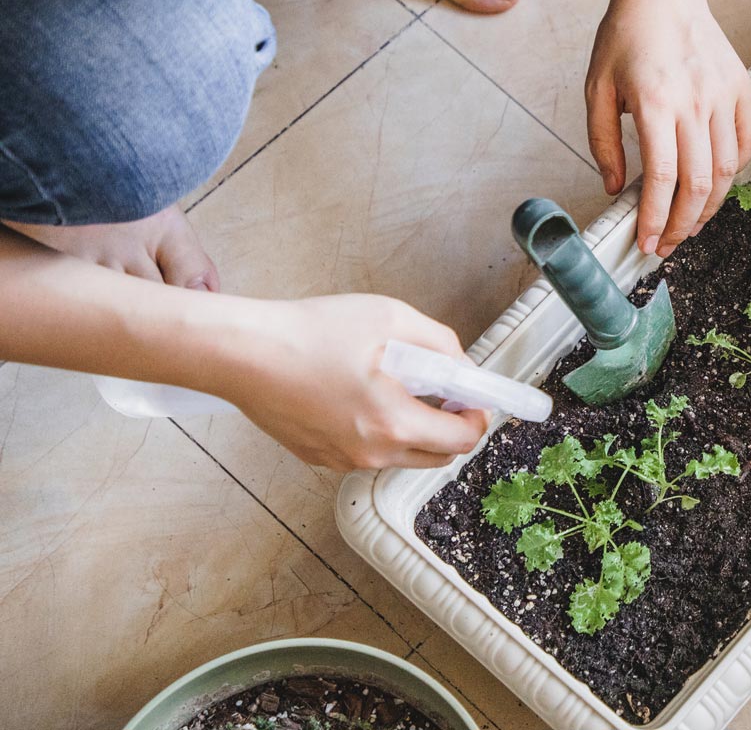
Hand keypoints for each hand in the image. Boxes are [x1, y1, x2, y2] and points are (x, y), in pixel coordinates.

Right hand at [215, 294, 489, 471]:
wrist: (243, 352)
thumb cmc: (312, 332)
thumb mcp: (392, 319)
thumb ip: (441, 345)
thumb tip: (462, 367)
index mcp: (395, 423)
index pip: (463, 440)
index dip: (477, 416)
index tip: (474, 397)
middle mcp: (372, 453)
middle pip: (437, 456)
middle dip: (450, 426)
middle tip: (442, 391)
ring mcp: (343, 460)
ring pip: (402, 454)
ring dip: (414, 428)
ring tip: (396, 385)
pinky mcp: (319, 457)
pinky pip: (367, 451)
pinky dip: (378, 430)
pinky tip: (359, 394)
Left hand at [586, 0, 750, 256]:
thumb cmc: (625, 36)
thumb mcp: (596, 88)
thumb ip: (603, 142)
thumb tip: (615, 189)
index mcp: (655, 102)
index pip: (663, 178)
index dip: (657, 219)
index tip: (648, 242)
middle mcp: (695, 101)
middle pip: (700, 183)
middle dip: (684, 225)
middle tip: (668, 244)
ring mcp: (723, 95)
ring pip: (728, 170)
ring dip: (710, 206)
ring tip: (690, 223)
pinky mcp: (742, 89)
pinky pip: (747, 142)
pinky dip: (735, 170)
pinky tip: (715, 183)